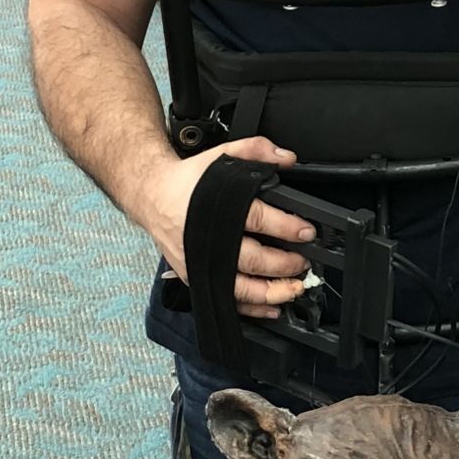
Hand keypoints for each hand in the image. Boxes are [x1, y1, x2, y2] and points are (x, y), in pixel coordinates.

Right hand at [142, 136, 314, 317]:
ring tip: (295, 288)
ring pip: (242, 288)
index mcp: (216, 208)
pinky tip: (272, 307)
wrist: (151, 196)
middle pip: (253, 260)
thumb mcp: (221, 156)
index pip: (258, 219)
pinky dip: (252, 308)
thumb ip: (255, 151)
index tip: (307, 232)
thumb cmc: (186, 182)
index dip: (287, 227)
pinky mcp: (196, 278)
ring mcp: (201, 264)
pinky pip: (228, 299)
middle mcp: (208, 240)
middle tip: (304, 262)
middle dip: (285, 264)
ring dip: (273, 291)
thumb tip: (287, 158)